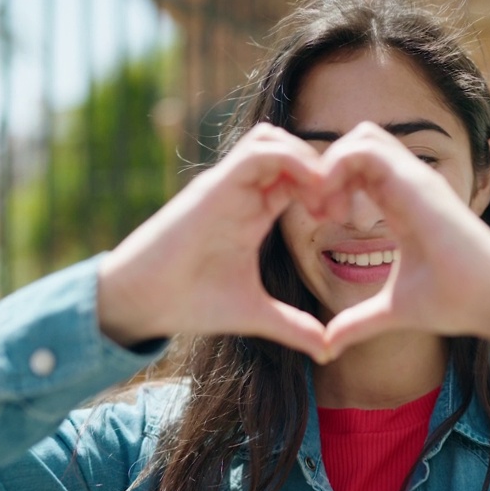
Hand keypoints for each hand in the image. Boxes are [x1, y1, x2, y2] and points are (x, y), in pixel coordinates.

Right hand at [96, 124, 329, 361]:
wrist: (143, 301)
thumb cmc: (191, 302)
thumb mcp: (255, 315)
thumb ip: (293, 326)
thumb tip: (328, 350)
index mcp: (255, 212)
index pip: (299, 178)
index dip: (329, 189)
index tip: (346, 219)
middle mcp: (242, 191)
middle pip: (292, 150)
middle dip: (325, 169)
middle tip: (343, 207)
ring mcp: (228, 184)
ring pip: (275, 140)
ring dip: (308, 159)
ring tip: (325, 197)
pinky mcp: (215, 184)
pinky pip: (259, 151)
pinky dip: (290, 159)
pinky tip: (310, 189)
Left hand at [316, 123, 489, 356]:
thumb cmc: (454, 301)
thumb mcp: (392, 311)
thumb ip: (359, 322)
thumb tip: (330, 345)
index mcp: (401, 204)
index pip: (361, 167)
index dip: (332, 184)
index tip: (320, 220)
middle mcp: (408, 184)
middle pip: (359, 142)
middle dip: (328, 168)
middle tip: (319, 210)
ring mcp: (414, 178)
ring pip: (362, 136)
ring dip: (332, 164)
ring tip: (327, 208)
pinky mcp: (417, 182)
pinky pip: (367, 148)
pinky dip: (339, 166)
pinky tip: (336, 209)